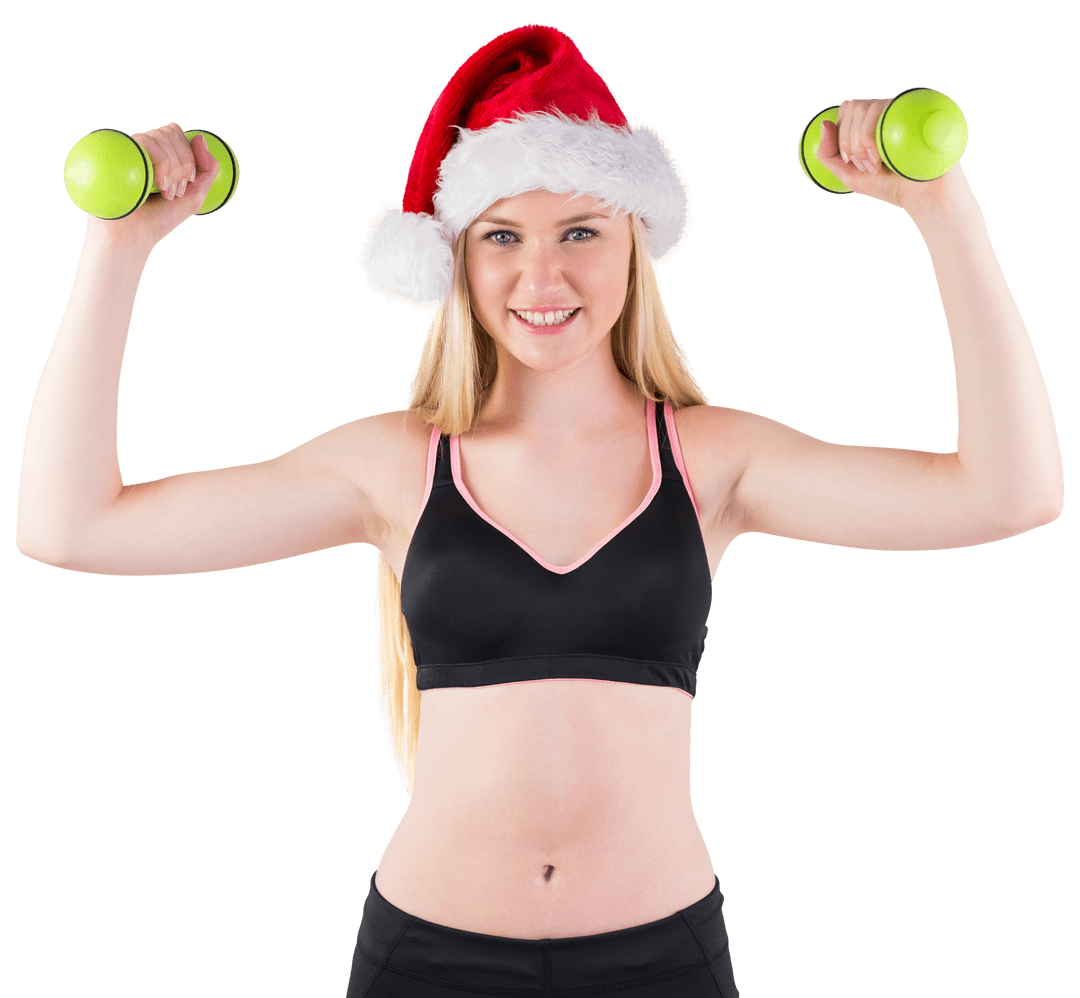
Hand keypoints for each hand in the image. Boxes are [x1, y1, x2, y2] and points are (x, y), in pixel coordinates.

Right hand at [84, 121, 220, 249]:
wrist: (132, 236)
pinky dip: (163, 164)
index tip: (188, 183)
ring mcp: (127, 150)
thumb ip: (207, 169)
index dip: (189, 155)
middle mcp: (139, 148)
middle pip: (170, 132)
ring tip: (166, 193)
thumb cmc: (159, 218)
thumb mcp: (194, 195)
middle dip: (183, 163)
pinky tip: (159, 185)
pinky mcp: (117, 153)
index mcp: (154, 154)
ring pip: (160, 136)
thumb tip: (201, 137)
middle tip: (175, 192)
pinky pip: (146, 141)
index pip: (176, 132)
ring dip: (174, 168)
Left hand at [818, 98, 969, 215]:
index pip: (847, 109)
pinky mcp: (916, 110)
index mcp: (873, 121)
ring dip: (861, 143)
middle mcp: (888, 110)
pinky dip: (871, 136)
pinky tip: (880, 158)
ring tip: (877, 165)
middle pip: (852, 107)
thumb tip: (824, 124)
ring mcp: (902, 109)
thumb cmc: (890, 185)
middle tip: (868, 166)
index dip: (842, 135)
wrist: (924, 194)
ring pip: (865, 108)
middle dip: (850, 143)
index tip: (852, 162)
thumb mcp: (850, 174)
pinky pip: (884, 109)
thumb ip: (828, 154)